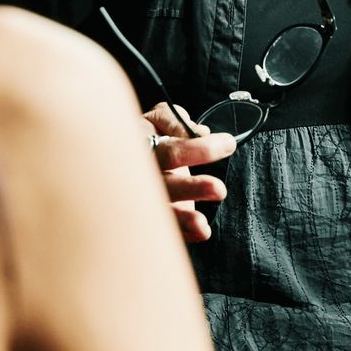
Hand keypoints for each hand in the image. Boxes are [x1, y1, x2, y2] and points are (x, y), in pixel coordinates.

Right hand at [145, 102, 236, 242]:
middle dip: (192, 188)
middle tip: (219, 189)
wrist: (122, 156)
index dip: (199, 149)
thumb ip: (175, 120)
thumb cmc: (148, 135)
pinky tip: (200, 232)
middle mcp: (142, 177)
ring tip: (202, 224)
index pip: (171, 151)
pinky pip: (166, 227)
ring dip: (183, 219)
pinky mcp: (152, 214)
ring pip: (162, 211)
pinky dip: (183, 232)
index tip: (228, 144)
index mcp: (143, 149)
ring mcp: (144, 198)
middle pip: (165, 185)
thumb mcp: (158, 118)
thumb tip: (199, 133)